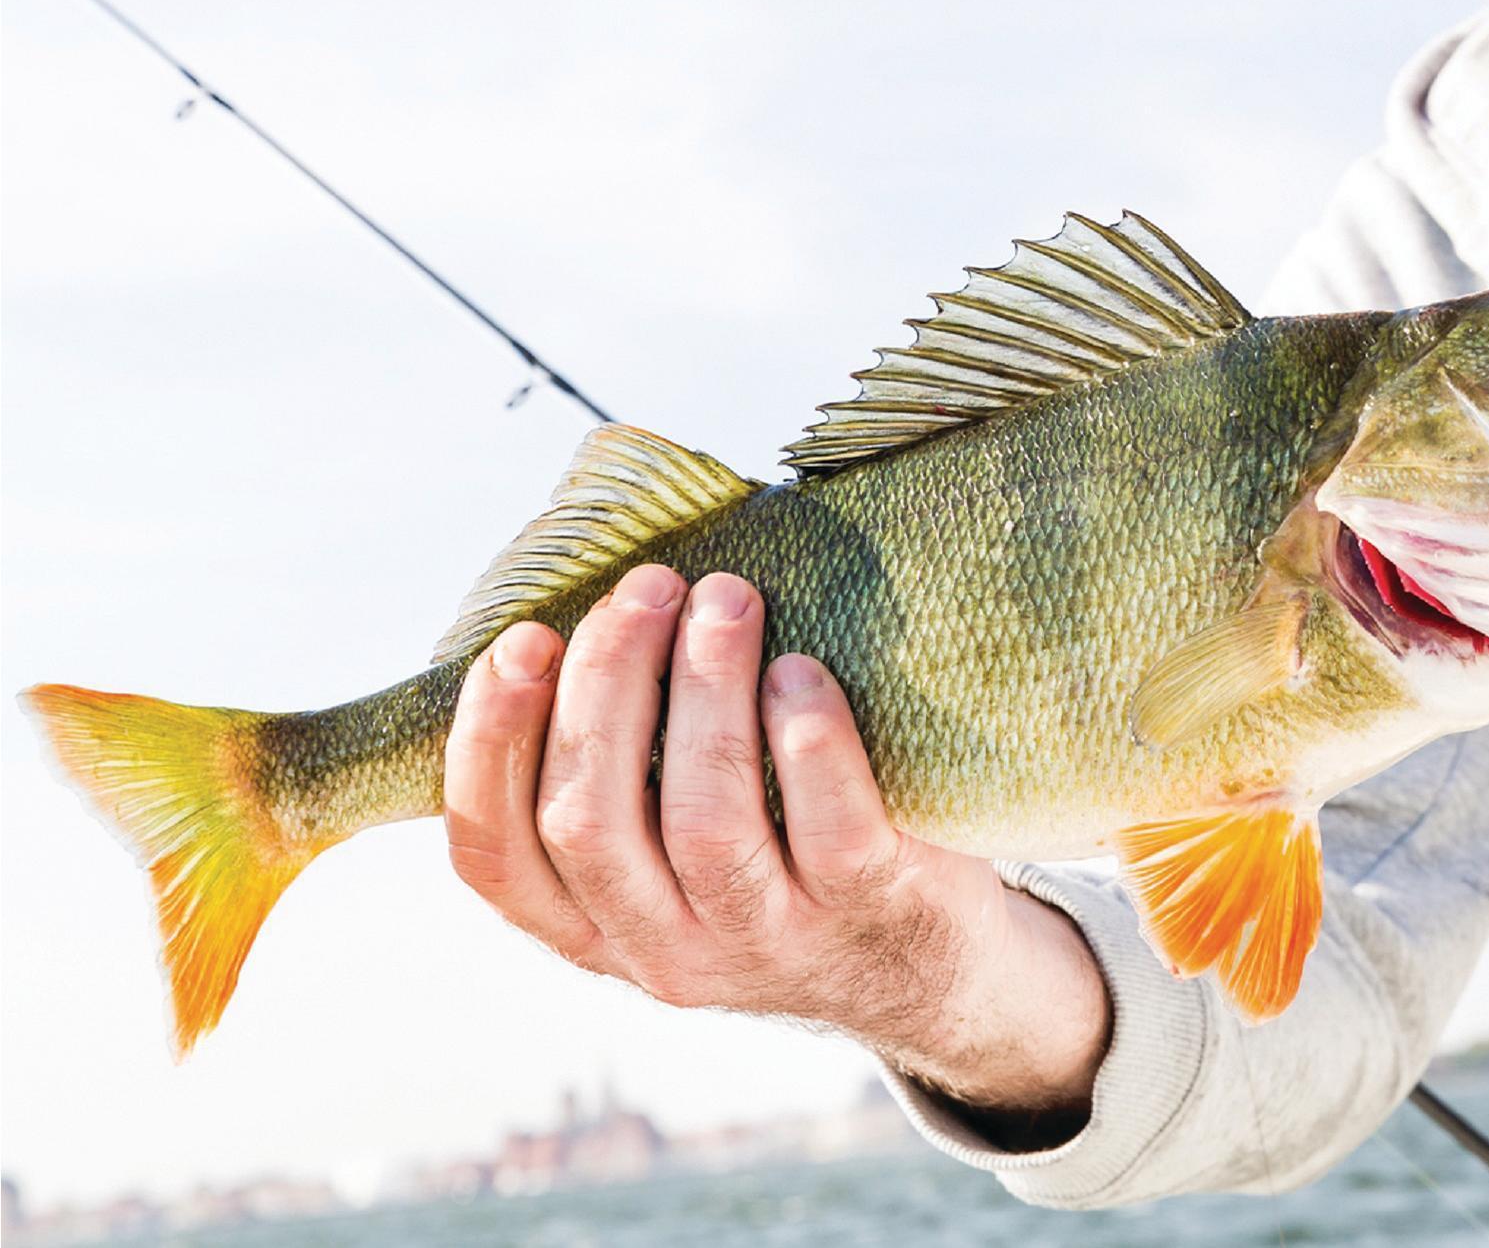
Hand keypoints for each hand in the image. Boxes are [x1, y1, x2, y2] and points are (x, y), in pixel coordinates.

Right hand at [442, 564, 1109, 1115]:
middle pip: (590, 822)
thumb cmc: (782, 866)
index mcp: (597, 931)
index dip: (488, 745)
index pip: (496, 859)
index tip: (521, 640)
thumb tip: (583, 616)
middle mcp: (668, 952)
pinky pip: (828, 829)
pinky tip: (801, 672)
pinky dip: (808, 740)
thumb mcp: (676, 863)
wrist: (932, 971)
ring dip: (704, 690)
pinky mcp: (868, 912)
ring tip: (726, 599)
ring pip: (704, 821)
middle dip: (606, 684)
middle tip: (649, 586)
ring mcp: (770, 942)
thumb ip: (621, 782)